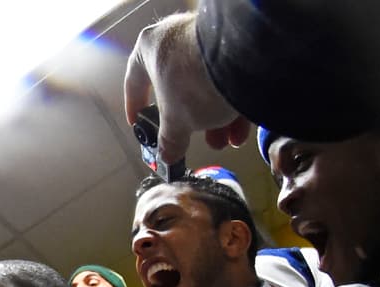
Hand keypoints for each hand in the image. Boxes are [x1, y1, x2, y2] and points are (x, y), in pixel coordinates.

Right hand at [124, 12, 251, 162]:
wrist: (244, 56)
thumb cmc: (192, 84)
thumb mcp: (175, 121)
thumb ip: (169, 139)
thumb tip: (167, 155)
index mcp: (150, 48)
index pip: (134, 81)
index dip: (135, 106)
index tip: (139, 123)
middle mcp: (178, 38)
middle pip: (177, 88)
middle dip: (189, 122)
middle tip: (195, 140)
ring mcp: (208, 38)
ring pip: (205, 85)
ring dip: (215, 119)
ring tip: (224, 140)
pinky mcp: (237, 44)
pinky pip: (229, 77)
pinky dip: (232, 104)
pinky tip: (239, 130)